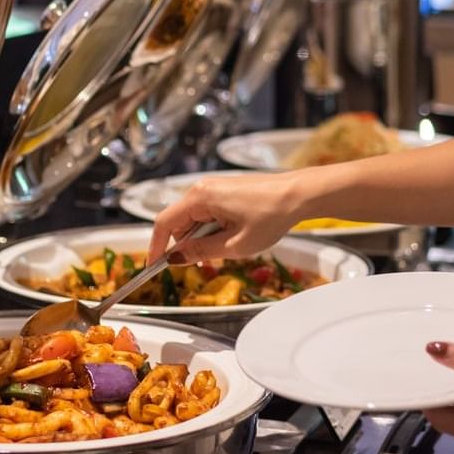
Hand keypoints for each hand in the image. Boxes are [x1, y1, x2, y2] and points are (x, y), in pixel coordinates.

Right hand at [148, 174, 299, 262]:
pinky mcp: (224, 191)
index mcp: (200, 198)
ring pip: (193, 219)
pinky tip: (230, 238)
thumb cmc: (271, 216)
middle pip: (178, 222)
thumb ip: (201, 252)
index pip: (164, 223)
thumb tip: (175, 259)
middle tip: (203, 263)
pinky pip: (206, 213)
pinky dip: (211, 229)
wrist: (299, 194)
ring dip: (201, 238)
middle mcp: (202, 189)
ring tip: (227, 249)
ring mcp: (213, 188)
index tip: (154, 265)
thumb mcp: (234, 244)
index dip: (156, 246)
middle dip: (184, 245)